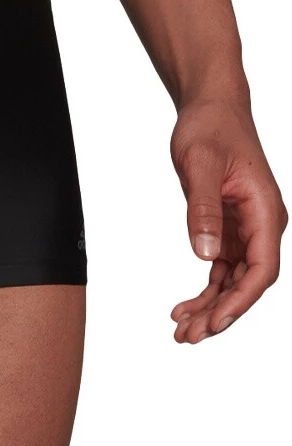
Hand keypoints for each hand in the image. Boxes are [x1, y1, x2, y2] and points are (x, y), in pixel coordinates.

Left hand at [170, 98, 285, 343]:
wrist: (211, 108)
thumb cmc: (210, 128)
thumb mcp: (201, 165)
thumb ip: (203, 210)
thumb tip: (206, 254)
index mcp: (265, 212)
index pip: (262, 269)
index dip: (240, 301)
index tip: (214, 323)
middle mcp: (262, 226)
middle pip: (248, 283)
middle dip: (220, 314)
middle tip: (188, 337)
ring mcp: (246, 231)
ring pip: (233, 283)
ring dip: (210, 309)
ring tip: (181, 332)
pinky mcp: (229, 231)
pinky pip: (221, 272)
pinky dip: (204, 292)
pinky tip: (183, 309)